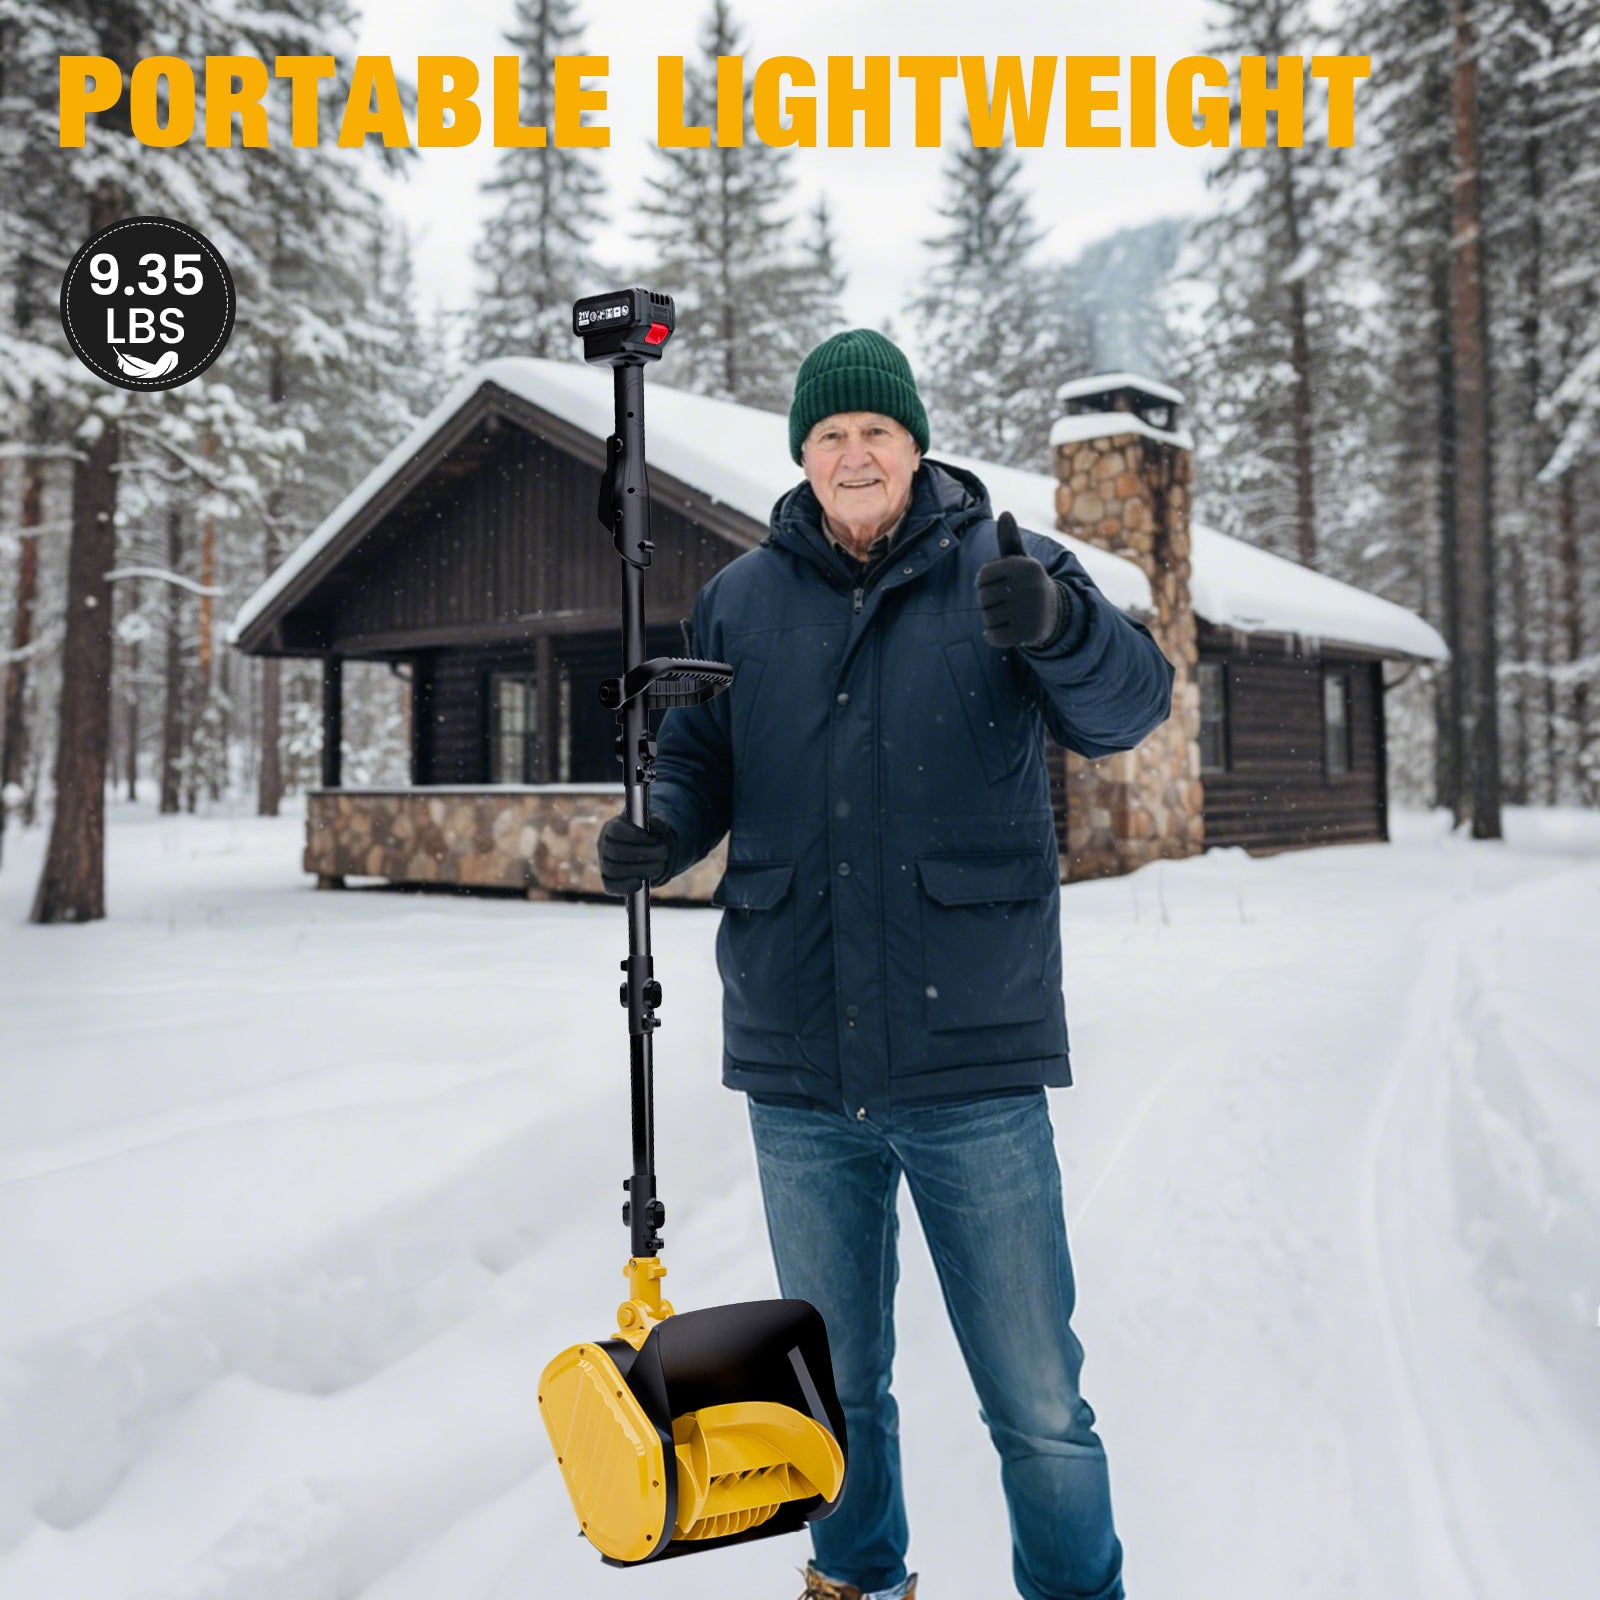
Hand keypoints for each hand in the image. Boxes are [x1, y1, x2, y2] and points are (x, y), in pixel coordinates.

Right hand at [598, 814, 676, 895]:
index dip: (634, 834)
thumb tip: (663, 827)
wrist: (644, 851)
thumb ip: (657, 823)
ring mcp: (604, 864)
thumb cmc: (648, 834)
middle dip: (643, 854)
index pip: (616, 830)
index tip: (654, 838)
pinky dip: (625, 886)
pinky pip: (611, 886)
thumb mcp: (653, 825)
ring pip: (613, 869)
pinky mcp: (608, 880)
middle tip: (665, 853)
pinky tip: (640, 884)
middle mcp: (603, 845)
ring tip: (660, 867)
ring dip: (639, 869)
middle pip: (616, 851)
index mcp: (611, 827)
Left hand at [976, 512, 1061, 649]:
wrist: (1053, 614)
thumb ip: (1009, 540)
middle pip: (983, 597)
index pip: (983, 575)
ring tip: (1006, 615)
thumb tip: (1005, 513)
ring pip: (986, 618)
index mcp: (1027, 566)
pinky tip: (1004, 630)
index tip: (995, 584)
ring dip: (990, 619)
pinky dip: (992, 635)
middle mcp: (1032, 587)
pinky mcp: (1028, 634)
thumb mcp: (1020, 561)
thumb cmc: (1027, 583)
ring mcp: (1031, 612)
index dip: (983, 582)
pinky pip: (993, 636)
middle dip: (987, 602)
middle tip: (1003, 602)